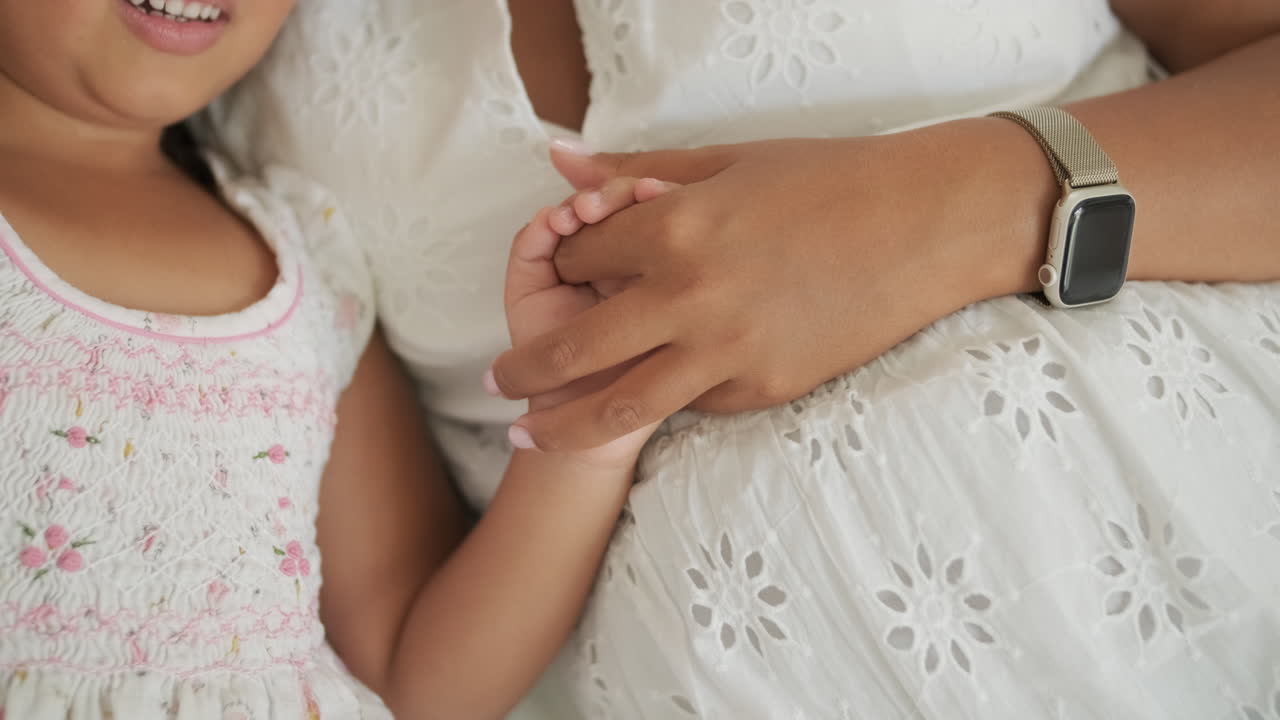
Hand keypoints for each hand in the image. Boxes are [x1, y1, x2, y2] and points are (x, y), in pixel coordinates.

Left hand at [487, 121, 1055, 450]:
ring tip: (526, 436)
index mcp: (676, 229)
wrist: (925, 228)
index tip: (556, 275)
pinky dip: (663, 402)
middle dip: (523, 371)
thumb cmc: (827, 179)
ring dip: (561, 426)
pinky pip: (694, 404)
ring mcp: (729, 353)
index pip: (579, 259)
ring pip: (620, 405)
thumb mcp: (728, 162)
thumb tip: (556, 159)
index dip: (560, 267)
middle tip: (498, 381)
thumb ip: (633, 170)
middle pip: (573, 348)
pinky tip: (644, 401)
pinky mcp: (764, 389)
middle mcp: (691, 299)